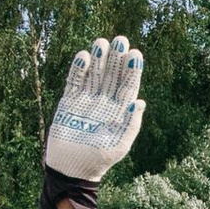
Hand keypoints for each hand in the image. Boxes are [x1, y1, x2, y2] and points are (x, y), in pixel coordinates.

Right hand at [44, 35, 144, 182]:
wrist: (72, 168)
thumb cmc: (99, 160)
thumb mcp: (119, 145)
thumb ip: (130, 124)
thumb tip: (140, 102)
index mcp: (120, 111)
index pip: (128, 85)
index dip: (132, 70)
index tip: (135, 54)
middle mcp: (104, 102)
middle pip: (111, 75)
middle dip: (116, 58)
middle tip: (120, 40)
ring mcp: (86, 100)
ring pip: (94, 74)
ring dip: (98, 58)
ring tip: (102, 42)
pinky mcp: (69, 102)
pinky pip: (74, 82)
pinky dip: (78, 69)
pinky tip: (84, 56)